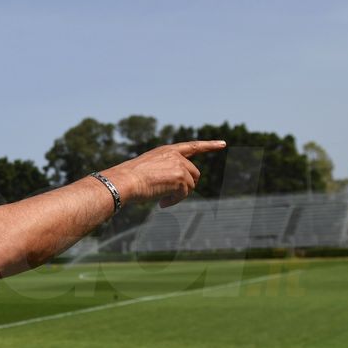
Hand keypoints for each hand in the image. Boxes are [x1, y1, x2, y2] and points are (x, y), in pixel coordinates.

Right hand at [104, 140, 225, 207]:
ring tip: (162, 199)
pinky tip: (161, 203)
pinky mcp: (180, 179)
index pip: (192, 146)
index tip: (222, 144)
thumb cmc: (129, 178)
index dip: (209, 145)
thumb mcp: (148, 168)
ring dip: (179, 195)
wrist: (124, 181)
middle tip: (171, 196)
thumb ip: (164, 171)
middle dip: (186, 186)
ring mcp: (179, 167)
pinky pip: (183, 195)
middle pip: (194, 174)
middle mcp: (176, 156)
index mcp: (167, 151)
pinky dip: (174, 201)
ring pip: (190, 186)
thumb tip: (174, 187)